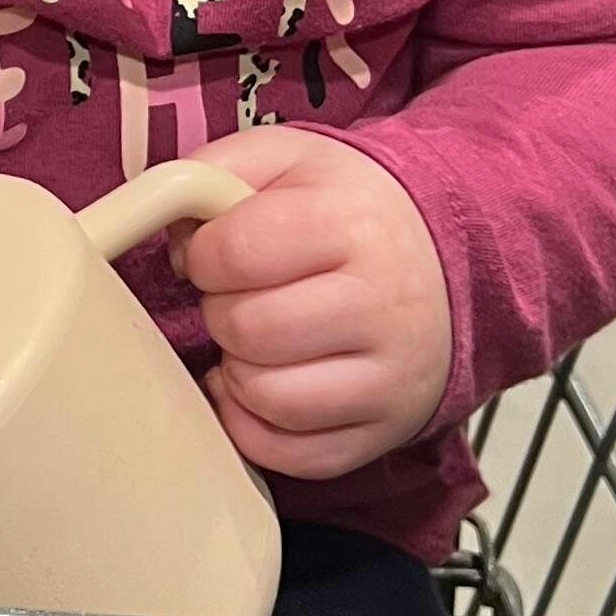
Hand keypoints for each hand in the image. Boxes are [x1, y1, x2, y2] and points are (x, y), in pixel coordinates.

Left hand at [169, 126, 453, 483]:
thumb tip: (169, 232)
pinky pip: (293, 456)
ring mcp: (390, 376)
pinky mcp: (385, 430)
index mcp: (351, 224)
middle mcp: (382, 304)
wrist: (446, 261)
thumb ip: (212, 173)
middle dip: (221, 313)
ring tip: (256, 341)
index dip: (204, 256)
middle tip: (242, 298)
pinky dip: (256, 426)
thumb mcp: (289, 159)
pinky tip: (262, 385)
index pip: (237, 252)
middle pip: (248, 329)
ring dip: (237, 372)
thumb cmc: (352, 212)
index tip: (217, 254)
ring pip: (267, 398)